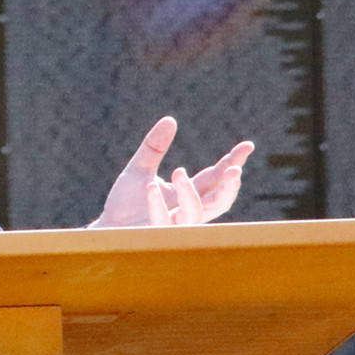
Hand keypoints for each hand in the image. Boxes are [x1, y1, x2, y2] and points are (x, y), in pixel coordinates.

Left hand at [89, 116, 252, 226]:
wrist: (107, 228)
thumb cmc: (126, 204)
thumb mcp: (139, 169)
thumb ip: (154, 147)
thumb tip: (170, 120)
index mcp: (187, 193)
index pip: (215, 178)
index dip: (232, 163)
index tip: (247, 146)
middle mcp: (186, 211)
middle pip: (219, 202)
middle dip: (229, 187)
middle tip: (235, 170)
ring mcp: (173, 225)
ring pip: (194, 214)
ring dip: (190, 193)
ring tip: (178, 170)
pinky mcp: (155, 235)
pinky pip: (162, 222)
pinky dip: (158, 204)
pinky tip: (151, 187)